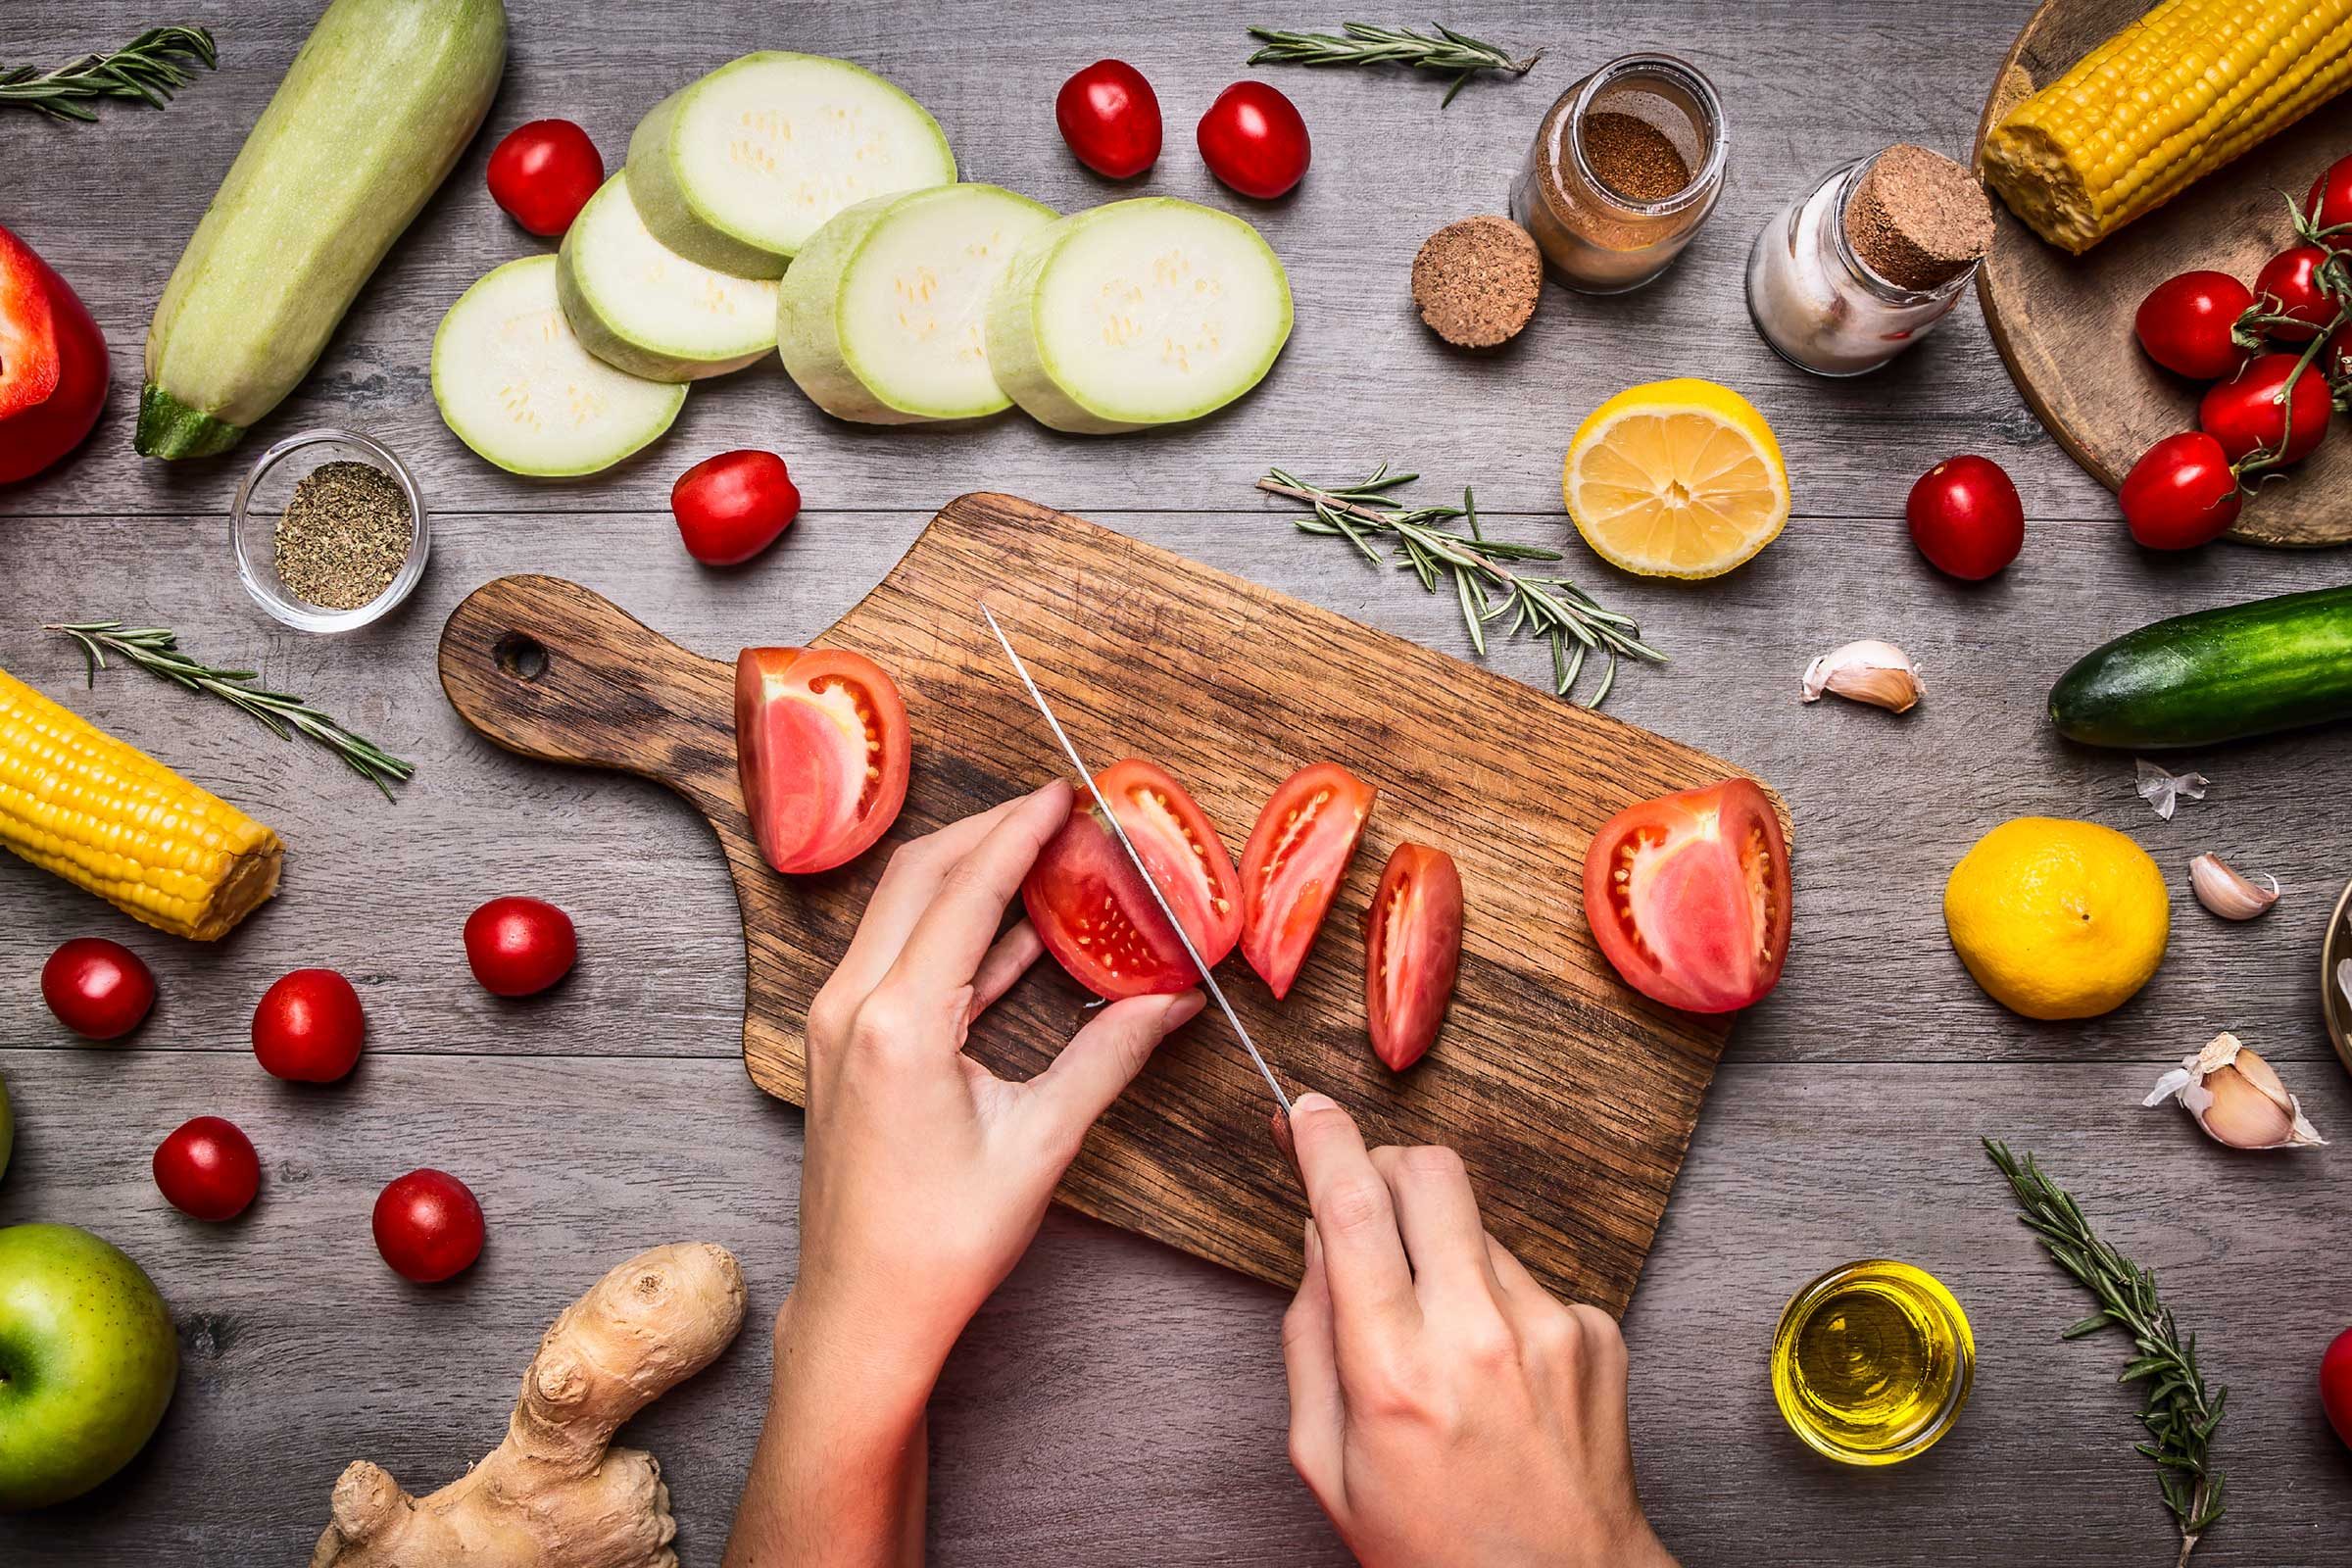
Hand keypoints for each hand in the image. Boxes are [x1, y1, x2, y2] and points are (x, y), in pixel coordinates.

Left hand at [726, 785, 1202, 1567]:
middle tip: (1057, 811)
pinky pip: (895, 954)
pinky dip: (952, 928)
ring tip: (1042, 855)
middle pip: (919, 876)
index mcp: (900, 1023)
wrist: (863, 1312)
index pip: (966, 890)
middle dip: (989, 831)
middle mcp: (853, 1007)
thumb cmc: (943, 1243)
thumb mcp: (1040, 1144)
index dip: (1020, 833)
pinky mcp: (841, 1044)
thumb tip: (1172, 1003)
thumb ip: (1107, 1057)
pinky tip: (1016, 932)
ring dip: (968, 874)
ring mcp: (836, 1023)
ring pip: (900, 909)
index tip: (1064, 794)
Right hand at [1280, 1094, 1675, 1567]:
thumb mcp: (1326, 1460)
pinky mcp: (1597, 1331)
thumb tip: (1317, 1238)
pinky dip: (1498, 1298)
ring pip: (1477, 1223)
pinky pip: (1526, 1274)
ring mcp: (1550, 1328)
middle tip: (1366, 1205)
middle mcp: (1480, 1335)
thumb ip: (1308, 1337)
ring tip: (1440, 1337)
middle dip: (1386, 1166)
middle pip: (1429, 1171)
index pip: (1352, 1210)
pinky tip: (1496, 1370)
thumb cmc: (1433, 1545)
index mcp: (1395, 1370)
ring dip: (1444, 1248)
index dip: (1323, 1141)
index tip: (1306, 1110)